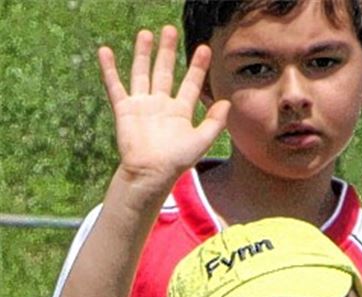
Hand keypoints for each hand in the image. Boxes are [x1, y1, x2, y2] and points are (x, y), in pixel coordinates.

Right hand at [98, 26, 229, 191]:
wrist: (150, 174)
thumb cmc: (176, 162)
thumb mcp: (201, 142)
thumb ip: (215, 123)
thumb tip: (228, 102)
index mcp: (180, 112)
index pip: (190, 84)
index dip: (197, 67)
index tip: (205, 48)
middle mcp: (161, 105)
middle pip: (164, 72)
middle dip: (167, 51)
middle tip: (170, 30)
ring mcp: (142, 105)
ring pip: (142, 73)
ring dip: (143, 54)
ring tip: (146, 34)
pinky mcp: (124, 109)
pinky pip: (115, 85)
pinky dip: (109, 69)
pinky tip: (105, 52)